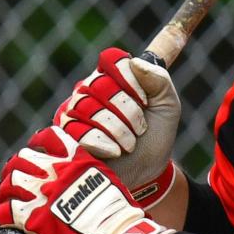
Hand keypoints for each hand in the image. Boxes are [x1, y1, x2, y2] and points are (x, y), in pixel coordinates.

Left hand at [0, 125, 173, 233]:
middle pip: (22, 159)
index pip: (48, 137)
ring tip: (5, 201)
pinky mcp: (34, 219)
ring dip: (6, 192)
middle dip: (17, 168)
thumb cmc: (122, 217)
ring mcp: (44, 195)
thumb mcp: (108, 183)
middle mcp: (58, 173)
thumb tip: (79, 188)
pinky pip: (4, 213)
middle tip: (15, 181)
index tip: (35, 151)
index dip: (37, 144)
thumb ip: (89, 178)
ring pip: (10, 183)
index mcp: (78, 160)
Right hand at [54, 48, 180, 206]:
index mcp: (113, 76)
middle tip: (140, 127)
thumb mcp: (168, 106)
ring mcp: (73, 112)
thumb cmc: (155, 136)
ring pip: (88, 107)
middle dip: (128, 109)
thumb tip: (136, 63)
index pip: (112, 58)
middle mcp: (89, 89)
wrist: (147, 174)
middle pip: (100, 84)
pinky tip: (115, 152)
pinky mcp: (65, 135)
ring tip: (130, 143)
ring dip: (119, 129)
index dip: (130, 78)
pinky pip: (79, 131)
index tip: (146, 100)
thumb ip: (159, 80)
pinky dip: (105, 143)